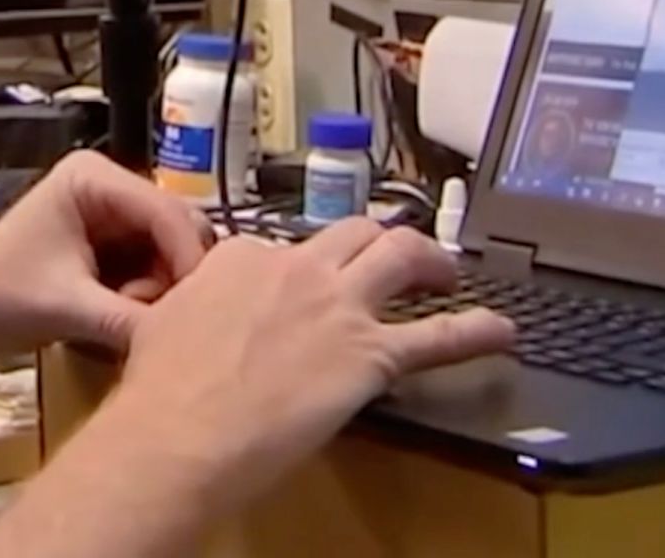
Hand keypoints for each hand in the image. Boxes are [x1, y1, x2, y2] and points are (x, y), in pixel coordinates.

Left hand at [0, 151, 214, 355]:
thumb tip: (192, 340)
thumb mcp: (70, 307)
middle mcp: (110, 184)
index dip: (189, 258)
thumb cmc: (2, 297)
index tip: (206, 305)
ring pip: (172, 248)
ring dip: (165, 287)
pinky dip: (153, 293)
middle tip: (166, 317)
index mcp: (94, 177)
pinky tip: (132, 316)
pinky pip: (156, 264)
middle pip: (178, 226)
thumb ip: (131, 320)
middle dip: (178, 274)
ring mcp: (113, 213)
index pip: (166, 211)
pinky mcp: (114, 243)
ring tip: (135, 318)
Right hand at [91, 219, 514, 503]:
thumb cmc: (162, 389)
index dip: (302, 264)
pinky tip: (502, 330)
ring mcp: (339, 305)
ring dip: (430, 258)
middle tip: (396, 256)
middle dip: (378, 240)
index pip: (285, 245)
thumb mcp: (163, 324)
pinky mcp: (371, 354)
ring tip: (445, 272)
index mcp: (243, 256)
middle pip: (353, 234)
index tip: (305, 280)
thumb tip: (193, 320)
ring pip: (400, 254)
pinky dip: (475, 330)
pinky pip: (436, 337)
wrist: (182, 431)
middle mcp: (297, 266)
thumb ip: (195, 308)